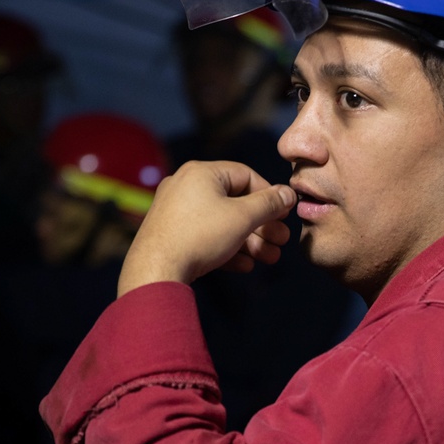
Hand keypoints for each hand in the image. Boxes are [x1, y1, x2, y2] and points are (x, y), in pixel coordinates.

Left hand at [117, 161, 295, 296]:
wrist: (156, 271)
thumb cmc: (199, 237)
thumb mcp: (242, 217)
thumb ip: (269, 204)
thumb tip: (288, 193)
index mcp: (201, 173)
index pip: (246, 175)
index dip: (269, 195)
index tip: (284, 214)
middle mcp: (186, 187)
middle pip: (235, 202)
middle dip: (262, 225)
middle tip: (281, 241)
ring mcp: (176, 211)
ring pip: (222, 223)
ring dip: (249, 241)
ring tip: (269, 258)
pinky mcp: (171, 235)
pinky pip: (205, 236)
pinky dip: (227, 248)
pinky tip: (245, 265)